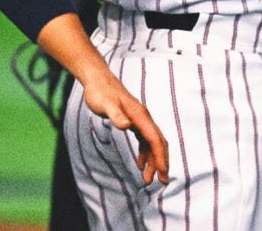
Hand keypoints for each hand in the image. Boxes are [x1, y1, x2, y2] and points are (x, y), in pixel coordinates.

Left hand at [80, 68, 170, 184]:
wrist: (99, 81)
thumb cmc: (100, 93)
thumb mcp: (105, 105)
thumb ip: (116, 115)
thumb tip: (127, 126)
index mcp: (140, 116)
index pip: (155, 139)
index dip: (160, 157)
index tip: (162, 172)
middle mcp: (144, 118)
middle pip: (158, 143)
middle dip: (161, 162)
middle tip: (162, 181)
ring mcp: (140, 120)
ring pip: (152, 143)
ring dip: (152, 161)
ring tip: (148, 178)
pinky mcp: (134, 121)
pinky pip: (145, 140)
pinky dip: (145, 153)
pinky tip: (140, 164)